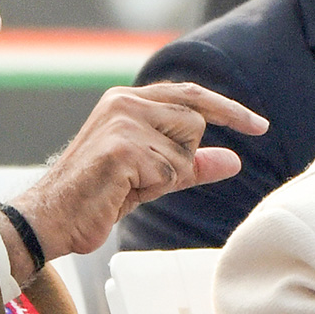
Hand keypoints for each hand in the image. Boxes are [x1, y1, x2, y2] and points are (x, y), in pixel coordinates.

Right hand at [9, 83, 266, 262]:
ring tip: (128, 184)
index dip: (229, 111)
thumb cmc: (99, 197)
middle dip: (180, 159)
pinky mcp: (122, 146)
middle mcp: (126, 101)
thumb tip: (236, 161)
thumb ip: (193, 166)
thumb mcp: (154, 178)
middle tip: (139, 179)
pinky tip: (122, 190)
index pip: (192, 96)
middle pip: (195, 123)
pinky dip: (154, 188)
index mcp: (129, 100)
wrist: (53, 217)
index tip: (260, 126)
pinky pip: (170, 170)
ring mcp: (123, 120)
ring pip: (185, 149)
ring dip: (166, 177)